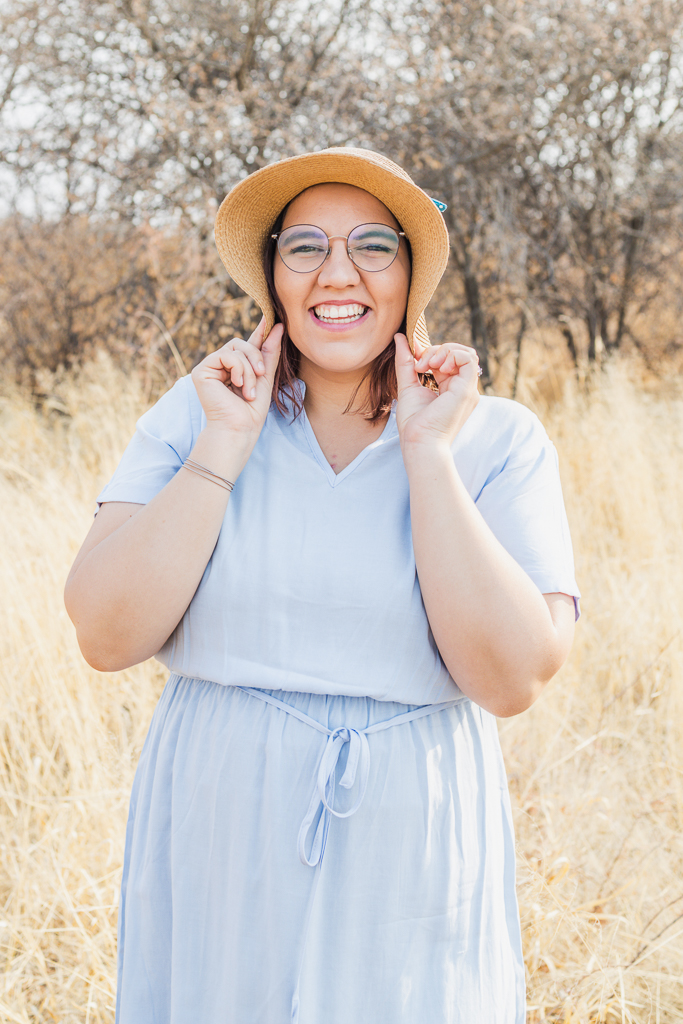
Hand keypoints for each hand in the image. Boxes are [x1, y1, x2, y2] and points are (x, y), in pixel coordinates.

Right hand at [191, 317, 282, 438]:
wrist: (239, 429)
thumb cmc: (252, 411)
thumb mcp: (265, 377)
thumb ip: (269, 352)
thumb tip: (277, 325)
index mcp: (235, 368)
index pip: (248, 345)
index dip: (259, 333)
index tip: (272, 319)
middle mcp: (221, 366)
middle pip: (241, 344)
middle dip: (255, 358)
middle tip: (260, 376)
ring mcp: (210, 367)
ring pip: (235, 348)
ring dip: (248, 369)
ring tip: (248, 391)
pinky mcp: (201, 371)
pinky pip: (226, 355)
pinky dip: (238, 369)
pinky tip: (238, 385)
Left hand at [394, 332, 479, 449]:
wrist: (419, 443)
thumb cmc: (414, 424)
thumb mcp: (408, 385)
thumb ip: (405, 362)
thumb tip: (399, 337)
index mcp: (451, 389)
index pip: (448, 359)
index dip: (431, 353)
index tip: (415, 361)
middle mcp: (462, 388)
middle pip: (458, 353)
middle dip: (437, 350)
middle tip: (420, 365)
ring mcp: (467, 389)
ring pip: (465, 353)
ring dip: (444, 351)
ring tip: (427, 365)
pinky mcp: (467, 390)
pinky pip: (468, 358)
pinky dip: (451, 354)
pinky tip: (435, 366)